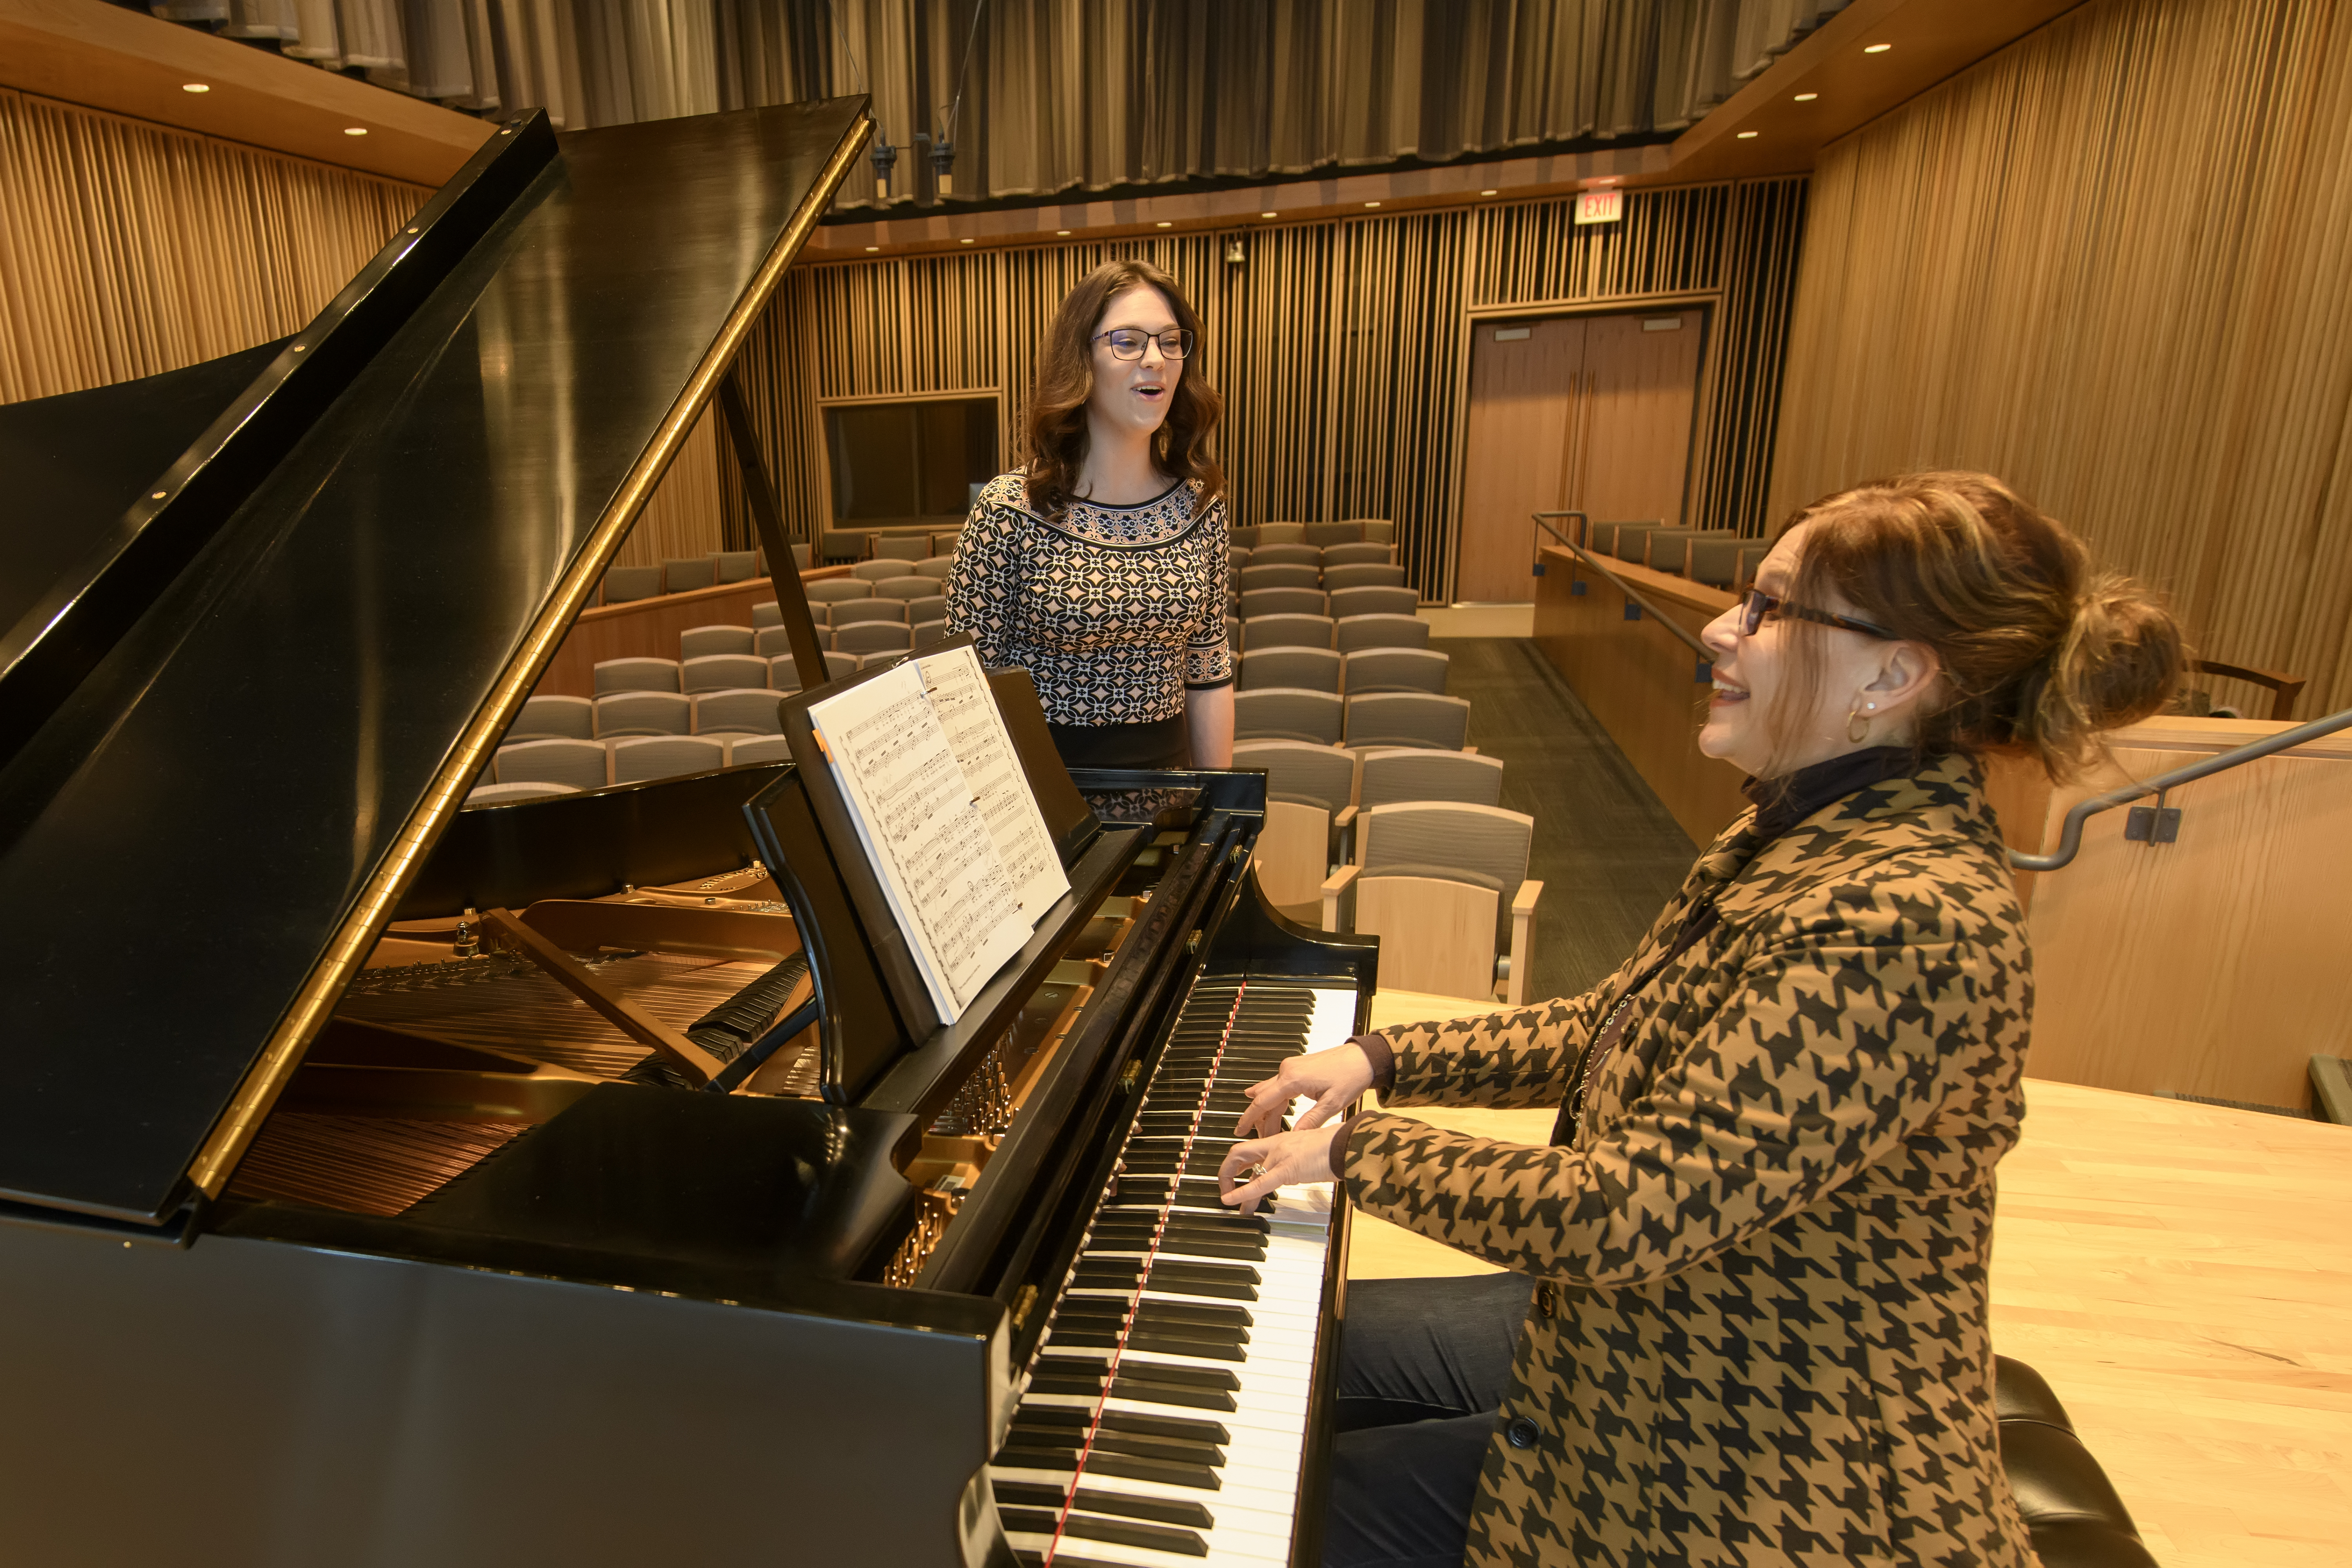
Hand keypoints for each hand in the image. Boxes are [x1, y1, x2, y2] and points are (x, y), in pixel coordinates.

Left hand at [1217, 1125, 1334, 1215]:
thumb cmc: (1337, 1147)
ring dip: (1235, 1189)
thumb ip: (1300, 1160)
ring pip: (1247, 1168)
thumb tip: (1299, 1173)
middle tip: (1226, 1190)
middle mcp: (1277, 1145)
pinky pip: (1260, 1183)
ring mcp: (1281, 1155)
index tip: (1235, 1175)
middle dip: (1226, 1172)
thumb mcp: (1312, 1152)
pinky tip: (1232, 1201)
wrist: (1347, 1143)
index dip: (1238, 1163)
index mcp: (1283, 1140)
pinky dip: (1242, 1192)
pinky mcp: (1287, 1168)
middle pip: (1239, 1153)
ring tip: (1231, 1204)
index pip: (1252, 1148)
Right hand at [1232, 1041, 1374, 1139]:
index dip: (1249, 1118)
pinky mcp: (1297, 1067)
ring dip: (1267, 1110)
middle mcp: (1288, 1070)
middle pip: (1264, 1098)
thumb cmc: (1351, 1075)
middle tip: (1258, 1138)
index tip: (1239, 1130)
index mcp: (1293, 1079)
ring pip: (1270, 1091)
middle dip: (1259, 1119)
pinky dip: (1271, 1097)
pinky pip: (1277, 1084)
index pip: (1263, 1102)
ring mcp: (1291, 1067)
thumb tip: (1295, 1137)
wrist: (1363, 1057)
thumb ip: (1311, 1121)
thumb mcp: (1332, 1104)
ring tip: (1265, 1128)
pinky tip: (1257, 1096)